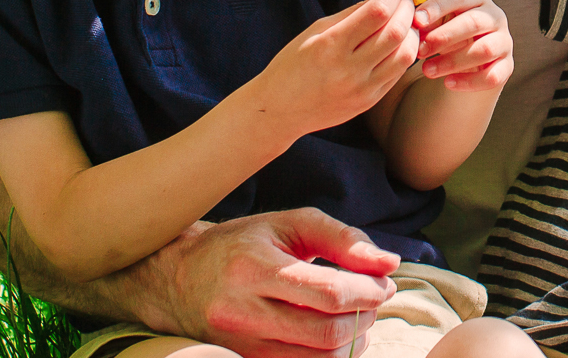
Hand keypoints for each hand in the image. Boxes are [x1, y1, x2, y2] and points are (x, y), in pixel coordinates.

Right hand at [121, 209, 401, 357]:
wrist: (177, 278)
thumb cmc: (242, 244)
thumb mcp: (289, 224)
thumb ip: (342, 238)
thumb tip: (390, 263)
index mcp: (254, 267)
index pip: (329, 294)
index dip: (369, 292)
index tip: (385, 283)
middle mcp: (242, 311)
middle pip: (327, 333)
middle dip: (365, 317)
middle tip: (373, 299)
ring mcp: (239, 345)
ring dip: (352, 341)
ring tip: (356, 316)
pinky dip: (328, 357)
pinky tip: (333, 336)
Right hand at [256, 0, 419, 135]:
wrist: (280, 110)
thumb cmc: (293, 64)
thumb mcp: (314, 31)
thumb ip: (350, 14)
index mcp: (330, 45)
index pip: (376, 13)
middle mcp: (349, 69)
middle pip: (395, 32)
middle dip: (406, 9)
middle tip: (403, 0)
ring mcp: (361, 88)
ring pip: (404, 55)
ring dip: (411, 33)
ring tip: (405, 22)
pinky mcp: (369, 101)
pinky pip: (397, 74)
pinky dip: (403, 53)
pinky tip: (398, 43)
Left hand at [413, 0, 513, 91]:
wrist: (471, 60)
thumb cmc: (451, 34)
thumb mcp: (438, 23)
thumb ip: (427, 21)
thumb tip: (414, 23)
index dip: (437, 7)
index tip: (417, 21)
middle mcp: (495, 17)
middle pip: (474, 22)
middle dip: (444, 36)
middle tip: (421, 50)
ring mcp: (504, 42)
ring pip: (484, 50)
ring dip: (452, 61)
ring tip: (427, 70)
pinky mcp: (507, 66)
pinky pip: (492, 76)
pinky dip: (469, 82)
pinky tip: (447, 83)